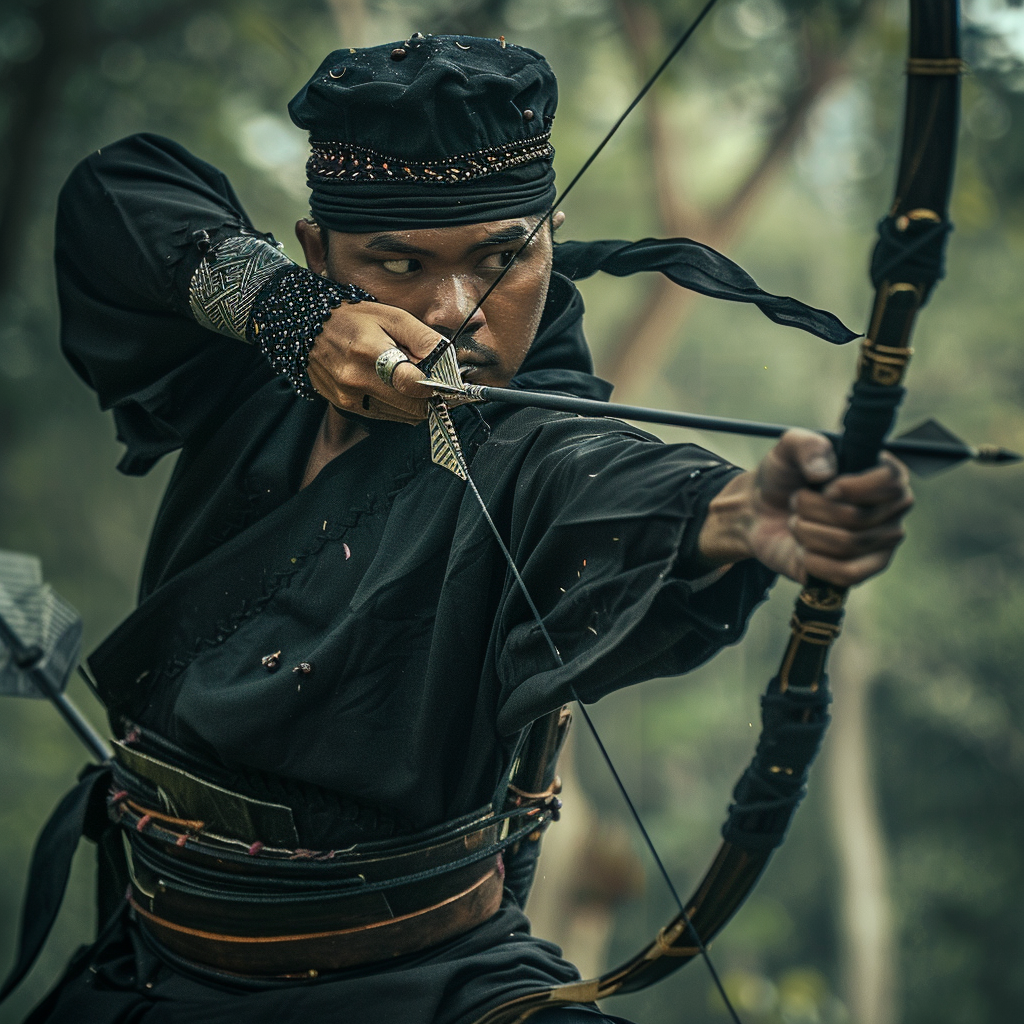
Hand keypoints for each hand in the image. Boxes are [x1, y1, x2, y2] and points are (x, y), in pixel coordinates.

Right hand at [306, 302, 443, 422]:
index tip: (445, 379)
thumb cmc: (355, 318)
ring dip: (413, 401)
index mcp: (371, 353)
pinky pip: (386, 416)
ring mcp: (349, 397)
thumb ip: (423, 338)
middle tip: (430, 379)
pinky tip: (391, 385)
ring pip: (402, 415)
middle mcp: (357, 380)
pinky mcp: (346, 407)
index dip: (437, 384)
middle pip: (413, 406)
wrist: (308, 328)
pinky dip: (397, 405)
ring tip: (406, 378)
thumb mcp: (392, 316)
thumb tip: (449, 362)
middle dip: (429, 396)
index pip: (416, 384)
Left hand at [698, 429, 913, 586]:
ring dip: (806, 532)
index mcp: (884, 475)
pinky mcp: (861, 571)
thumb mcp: (788, 448)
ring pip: (847, 544)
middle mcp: (890, 510)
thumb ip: (807, 446)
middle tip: (797, 501)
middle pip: (858, 517)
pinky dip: (815, 561)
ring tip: (797, 522)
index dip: (852, 487)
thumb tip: (825, 473)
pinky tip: (803, 550)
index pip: (891, 483)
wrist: (759, 513)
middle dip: (812, 508)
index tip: (825, 486)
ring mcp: (878, 544)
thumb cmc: (784, 477)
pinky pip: (847, 574)